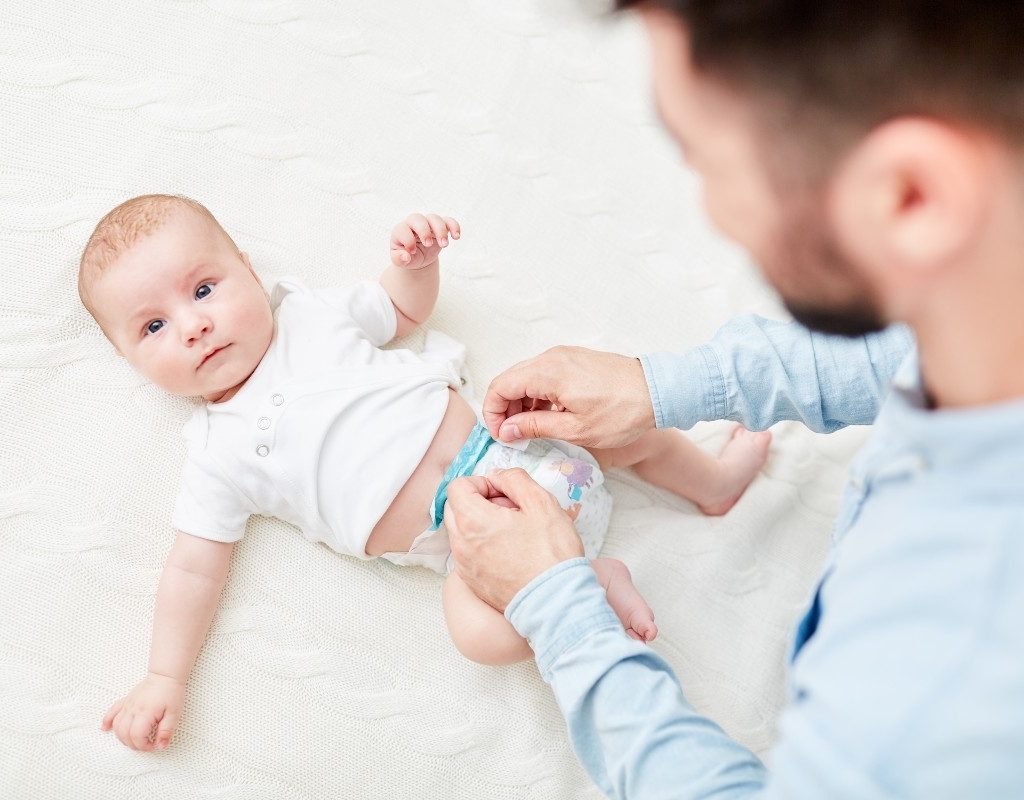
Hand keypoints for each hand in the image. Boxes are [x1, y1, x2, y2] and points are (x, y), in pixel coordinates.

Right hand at [101, 672, 184, 750]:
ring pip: (117, 726)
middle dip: (134, 744)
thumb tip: (161, 746)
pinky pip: (112, 711)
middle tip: (145, 745)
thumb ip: (166, 730)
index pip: (137, 736)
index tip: (153, 746)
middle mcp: (132, 709)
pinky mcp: (126, 700)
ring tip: (134, 740)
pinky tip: (105, 728)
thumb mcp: (174, 713)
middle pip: (124, 734)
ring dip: (122, 737)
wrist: (165, 675)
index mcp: (145, 713)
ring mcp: (127, 705)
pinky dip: (107, 721)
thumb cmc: (171, 692)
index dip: (144, 746)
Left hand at [390, 213, 460, 269]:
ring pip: (434, 218)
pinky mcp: (439, 227)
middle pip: (418, 218)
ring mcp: (427, 224)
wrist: (417, 256)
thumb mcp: (399, 260)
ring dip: (441, 231)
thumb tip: (406, 257)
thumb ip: (398, 259)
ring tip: (444, 245)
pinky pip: (448, 221)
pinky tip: (456, 237)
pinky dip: (453, 226)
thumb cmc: (406, 256)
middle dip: (424, 231)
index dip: (408, 240)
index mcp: (401, 230)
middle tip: (428, 245)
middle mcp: (413, 224)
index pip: (402, 229)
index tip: (412, 252)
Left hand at [445, 469, 584, 611]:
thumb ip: (514, 479)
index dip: (481, 482)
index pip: (457, 486)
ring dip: (481, 524)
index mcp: (472, 520)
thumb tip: (497, 476)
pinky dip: (482, 546)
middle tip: (510, 510)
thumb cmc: (551, 554)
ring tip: (513, 532)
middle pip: (456, 508)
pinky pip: (468, 554)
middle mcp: (460, 544)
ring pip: (461, 532)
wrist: (556, 602)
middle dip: (479, 501)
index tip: (503, 492)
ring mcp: (464, 567)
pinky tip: (510, 552)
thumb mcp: (541, 502)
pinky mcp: (472, 583)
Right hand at [482, 346, 656, 447]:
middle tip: (512, 435)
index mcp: (547, 372)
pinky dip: (538, 394)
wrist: (658, 391)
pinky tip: (548, 415)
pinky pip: (544, 374)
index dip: (492, 413)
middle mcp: (551, 357)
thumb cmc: (622, 411)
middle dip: (504, 408)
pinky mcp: (575, 359)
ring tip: (530, 428)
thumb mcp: (575, 429)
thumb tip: (507, 430)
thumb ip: (535, 427)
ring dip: (521, 402)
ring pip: (526, 377)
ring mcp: (564, 356)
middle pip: (510, 379)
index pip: (500, 386)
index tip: (499, 435)